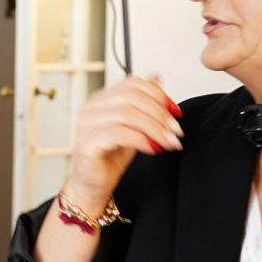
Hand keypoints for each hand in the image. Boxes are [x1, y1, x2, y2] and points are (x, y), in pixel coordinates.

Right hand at [66, 75, 182, 203]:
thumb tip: (157, 78)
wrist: (94, 183)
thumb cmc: (111, 156)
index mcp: (100, 100)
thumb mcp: (134, 126)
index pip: (132, 83)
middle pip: (131, 97)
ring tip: (169, 142)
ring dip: (155, 129)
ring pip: (127, 115)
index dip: (158, 95)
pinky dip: (142, 140)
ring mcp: (86, 124)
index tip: (175, 112)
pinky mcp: (86, 142)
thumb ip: (142, 103)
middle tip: (176, 131)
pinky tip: (153, 148)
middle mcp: (90, 108)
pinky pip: (119, 134)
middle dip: (160, 113)